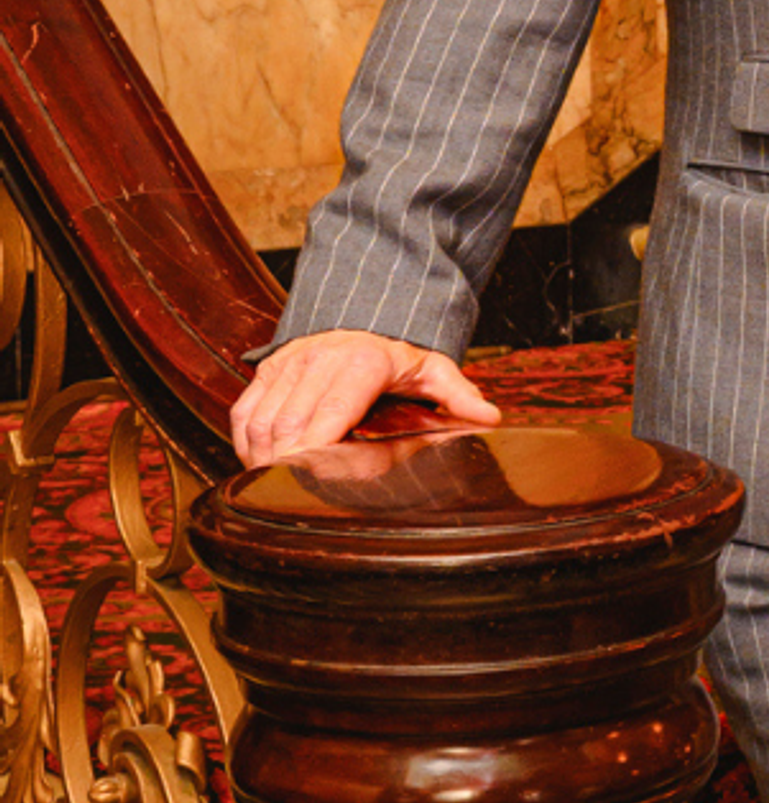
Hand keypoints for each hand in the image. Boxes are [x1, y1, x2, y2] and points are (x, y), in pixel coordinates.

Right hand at [230, 329, 499, 467]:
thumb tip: (489, 418)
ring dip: (264, 458)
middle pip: (291, 424)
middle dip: (289, 464)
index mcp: (362, 361)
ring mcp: (289, 363)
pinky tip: (262, 462)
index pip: (332, 412)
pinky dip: (247, 442)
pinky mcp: (268, 369)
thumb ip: (457, 394)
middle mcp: (319, 358)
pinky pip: (245, 411)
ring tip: (278, 484)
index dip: (320, 451)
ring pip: (263, 420)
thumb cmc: (399, 349)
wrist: (367, 308)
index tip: (319, 479)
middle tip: (296, 493)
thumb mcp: (433, 367)